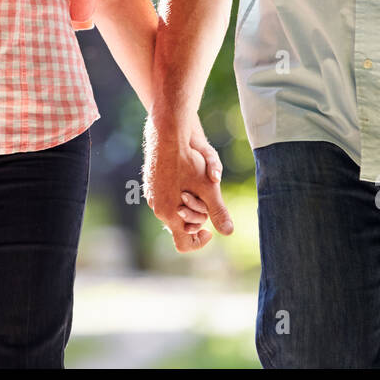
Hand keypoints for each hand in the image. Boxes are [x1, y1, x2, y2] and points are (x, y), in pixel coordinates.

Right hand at [143, 114, 232, 252]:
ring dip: (187, 206)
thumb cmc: (188, 161)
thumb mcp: (209, 189)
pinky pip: (165, 198)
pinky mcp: (150, 185)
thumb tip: (229, 232)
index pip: (184, 244)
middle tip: (207, 202)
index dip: (199, 242)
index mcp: (170, 215)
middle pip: (179, 226)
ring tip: (198, 188)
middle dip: (196, 218)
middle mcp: (158, 209)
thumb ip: (218, 212)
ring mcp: (152, 197)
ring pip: (172, 211)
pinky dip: (177, 195)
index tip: (209, 230)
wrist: (166, 136)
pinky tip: (187, 179)